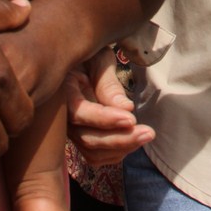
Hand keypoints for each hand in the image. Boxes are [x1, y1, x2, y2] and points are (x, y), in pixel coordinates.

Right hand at [66, 52, 153, 166]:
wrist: (80, 61)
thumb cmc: (90, 55)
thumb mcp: (99, 60)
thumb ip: (108, 84)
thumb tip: (125, 109)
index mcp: (61, 91)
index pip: (78, 112)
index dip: (104, 119)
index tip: (131, 119)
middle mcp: (61, 117)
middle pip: (86, 138)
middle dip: (119, 139)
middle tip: (149, 133)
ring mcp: (70, 130)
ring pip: (92, 151)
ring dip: (121, 149)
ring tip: (146, 135)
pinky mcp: (82, 137)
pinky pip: (95, 155)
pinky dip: (116, 153)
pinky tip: (134, 140)